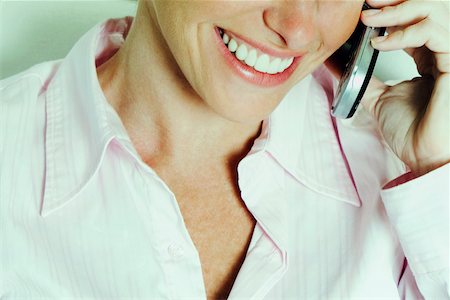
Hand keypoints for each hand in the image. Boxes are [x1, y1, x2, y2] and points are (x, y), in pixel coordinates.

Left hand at [360, 0, 449, 176]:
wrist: (424, 155)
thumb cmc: (411, 131)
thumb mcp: (379, 97)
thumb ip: (365, 78)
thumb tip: (337, 63)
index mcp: (428, 55)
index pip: (415, 19)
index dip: (391, 10)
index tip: (363, 12)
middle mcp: (442, 50)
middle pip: (428, 7)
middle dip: (395, 1)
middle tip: (367, 3)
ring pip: (434, 10)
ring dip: (397, 11)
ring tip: (369, 19)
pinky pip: (433, 32)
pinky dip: (403, 33)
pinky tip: (380, 44)